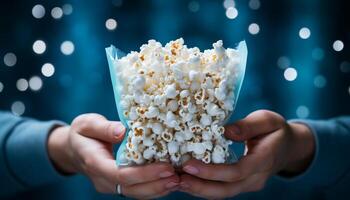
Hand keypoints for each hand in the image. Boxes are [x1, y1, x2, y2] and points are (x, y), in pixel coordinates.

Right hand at [48, 113, 178, 198]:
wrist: (73, 149)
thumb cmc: (82, 133)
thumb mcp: (87, 124)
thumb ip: (103, 128)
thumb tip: (121, 131)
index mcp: (94, 163)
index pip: (120, 175)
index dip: (144, 174)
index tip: (166, 168)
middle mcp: (102, 179)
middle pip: (131, 189)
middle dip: (156, 185)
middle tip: (177, 177)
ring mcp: (109, 185)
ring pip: (135, 194)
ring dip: (157, 190)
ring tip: (178, 181)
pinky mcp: (117, 185)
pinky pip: (136, 191)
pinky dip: (153, 188)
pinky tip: (169, 181)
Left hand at [179, 110, 314, 198]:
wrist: (289, 146)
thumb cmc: (276, 130)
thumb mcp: (268, 120)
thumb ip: (248, 126)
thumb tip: (225, 132)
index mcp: (264, 161)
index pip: (236, 172)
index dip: (211, 172)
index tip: (189, 165)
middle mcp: (256, 178)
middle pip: (226, 190)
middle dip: (199, 187)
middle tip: (176, 179)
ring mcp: (249, 184)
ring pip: (222, 193)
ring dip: (198, 190)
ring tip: (176, 182)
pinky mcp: (241, 184)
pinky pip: (221, 189)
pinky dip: (203, 186)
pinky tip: (187, 180)